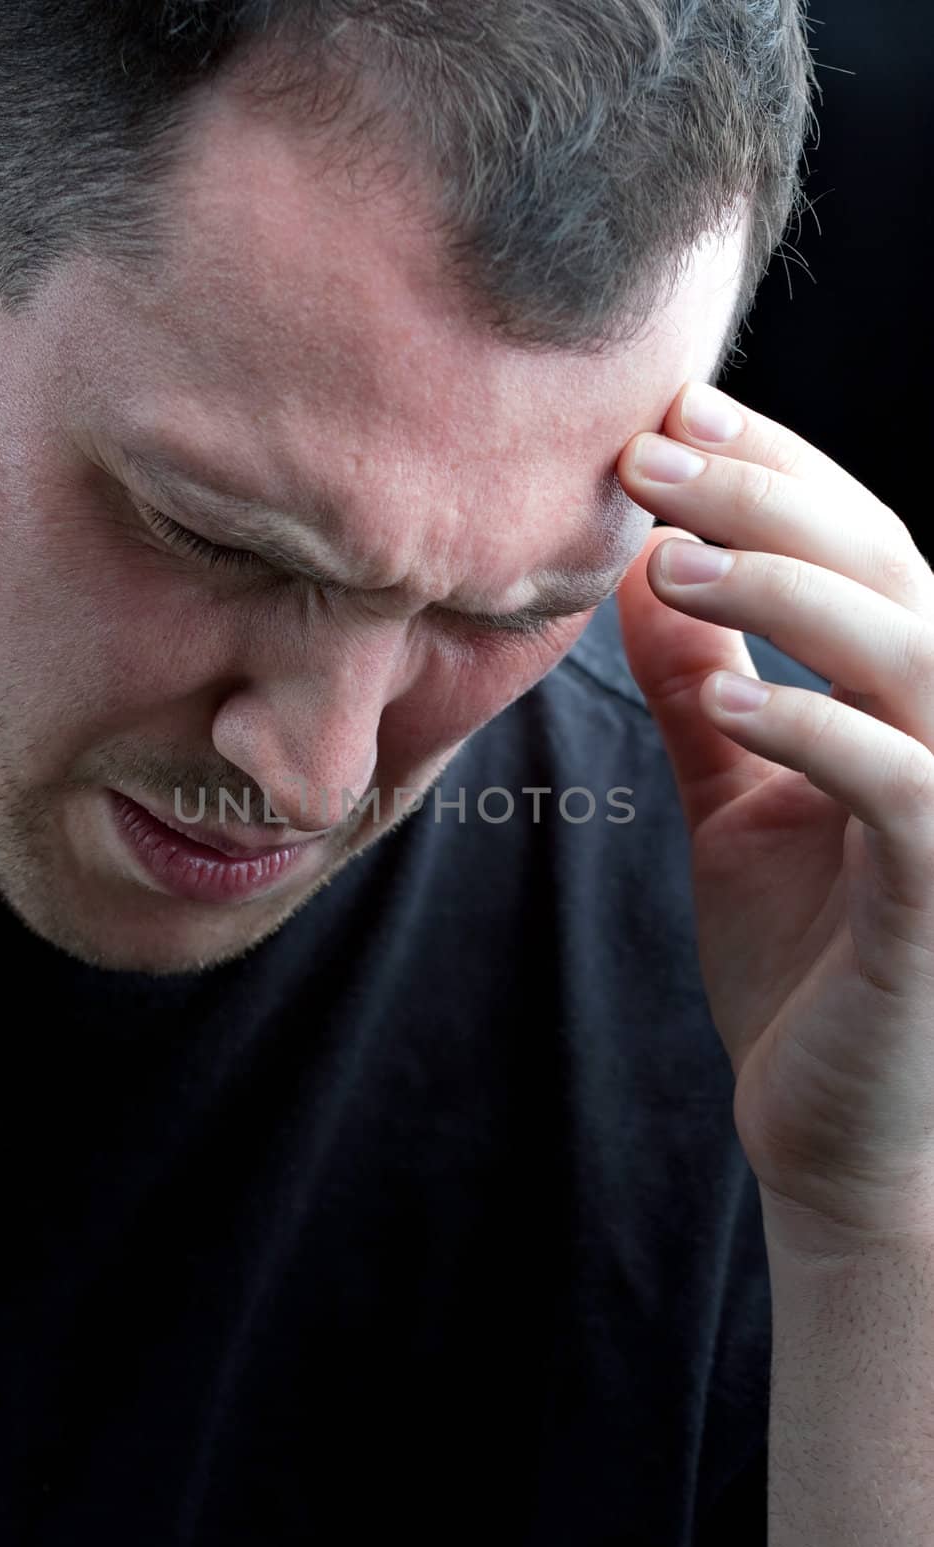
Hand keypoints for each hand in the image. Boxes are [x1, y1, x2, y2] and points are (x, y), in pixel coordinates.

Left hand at [613, 382, 933, 1253]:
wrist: (834, 1128)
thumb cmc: (801, 959)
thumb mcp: (736, 799)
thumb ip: (701, 690)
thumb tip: (641, 569)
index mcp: (906, 701)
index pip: (858, 548)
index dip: (774, 473)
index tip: (668, 417)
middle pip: (889, 569)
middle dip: (769, 500)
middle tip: (651, 451)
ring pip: (910, 652)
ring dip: (789, 593)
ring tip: (668, 558)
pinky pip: (903, 788)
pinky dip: (820, 733)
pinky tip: (731, 705)